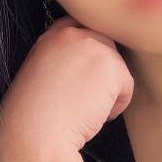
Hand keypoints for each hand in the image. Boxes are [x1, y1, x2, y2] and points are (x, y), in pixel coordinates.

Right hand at [0, 15, 133, 161]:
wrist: (35, 132)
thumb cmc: (35, 115)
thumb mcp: (42, 73)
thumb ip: (64, 59)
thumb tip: (89, 68)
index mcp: (53, 35)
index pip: (83, 29)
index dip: (90, 52)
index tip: (86, 74)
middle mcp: (75, 34)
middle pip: (106, 47)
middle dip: (102, 73)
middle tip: (84, 98)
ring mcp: (94, 46)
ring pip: (117, 68)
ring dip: (108, 91)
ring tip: (85, 109)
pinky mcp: (111, 65)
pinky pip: (127, 85)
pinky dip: (117, 105)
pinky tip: (94, 114)